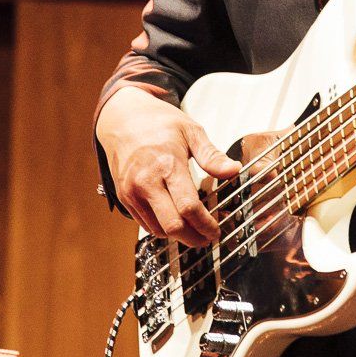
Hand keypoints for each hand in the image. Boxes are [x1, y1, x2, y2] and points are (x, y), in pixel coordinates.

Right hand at [96, 88, 239, 246]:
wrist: (122, 118)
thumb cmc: (158, 123)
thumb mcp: (190, 131)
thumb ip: (211, 155)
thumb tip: (233, 170)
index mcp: (167, 165)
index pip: (189, 207)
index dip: (206, 224)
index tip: (216, 230)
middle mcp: (146, 182)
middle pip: (172, 226)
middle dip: (194, 238)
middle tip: (208, 237)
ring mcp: (132, 192)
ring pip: (158, 230)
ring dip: (178, 236)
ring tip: (194, 230)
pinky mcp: (124, 197)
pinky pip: (145, 223)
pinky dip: (162, 228)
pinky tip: (174, 220)